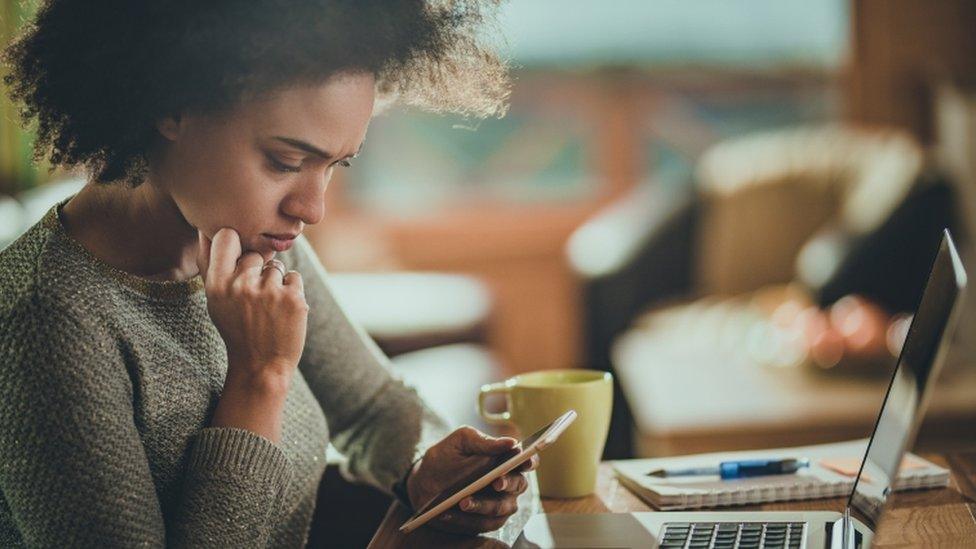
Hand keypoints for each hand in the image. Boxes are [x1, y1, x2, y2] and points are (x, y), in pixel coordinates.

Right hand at [198, 228, 307, 440]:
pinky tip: (282, 312)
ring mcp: (269, 291)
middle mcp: (241, 285)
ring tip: (268, 309)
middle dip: (257, 272)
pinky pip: (294, 277)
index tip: (237, 258)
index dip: (235, 243)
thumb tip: (205, 228)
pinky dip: (292, 292)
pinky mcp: (293, 298)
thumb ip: (210, 264)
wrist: (261, 366)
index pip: (226, 236)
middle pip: (255, 254)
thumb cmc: (236, 329)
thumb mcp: (215, 300)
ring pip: (276, 267)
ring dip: (276, 283)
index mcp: (216, 284)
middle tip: (254, 300)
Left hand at [406, 426, 538, 534]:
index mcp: (506, 460)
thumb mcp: (460, 441)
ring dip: (483, 505)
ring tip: (463, 502)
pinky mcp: (485, 522)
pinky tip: (448, 513)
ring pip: (501, 508)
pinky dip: (465, 520)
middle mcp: (508, 483)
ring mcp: (499, 504)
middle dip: (507, 483)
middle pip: (519, 485)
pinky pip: (482, 524)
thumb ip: (483, 441)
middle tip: (495, 482)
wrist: (424, 482)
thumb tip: (510, 442)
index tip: (524, 461)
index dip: (530, 461)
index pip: (527, 461)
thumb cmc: (446, 457)